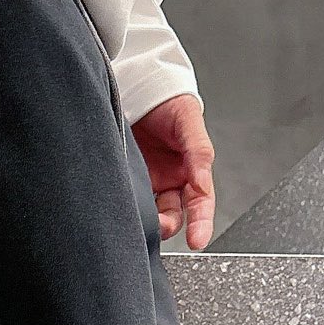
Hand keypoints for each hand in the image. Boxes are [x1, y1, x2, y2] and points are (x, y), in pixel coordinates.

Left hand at [132, 94, 216, 250]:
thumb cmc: (167, 101)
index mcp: (189, 169)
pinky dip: (125, 208)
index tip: (198, 240)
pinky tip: (120, 208)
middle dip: (168, 225)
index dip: (201, 223)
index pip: (199, 202)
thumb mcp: (188, 121)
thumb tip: (203, 182)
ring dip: (146, 222)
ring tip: (138, 219)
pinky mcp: (123, 180)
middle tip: (160, 226)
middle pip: (173, 214)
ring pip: (149, 213)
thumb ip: (198, 152)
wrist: (135, 84)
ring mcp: (144, 182)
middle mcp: (167, 180)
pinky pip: (125, 201)